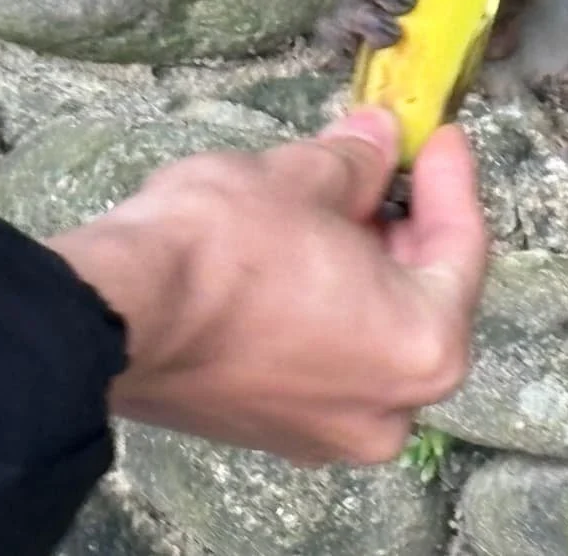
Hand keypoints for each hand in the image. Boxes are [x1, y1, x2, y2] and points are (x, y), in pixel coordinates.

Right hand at [47, 107, 489, 464]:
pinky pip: (325, 355)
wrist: (106, 311)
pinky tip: (302, 250)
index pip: (461, 248)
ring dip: (363, 261)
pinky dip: (325, 303)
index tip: (438, 138)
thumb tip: (377, 138)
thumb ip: (361, 160)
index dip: (449, 181)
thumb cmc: (220, 250)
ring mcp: (324, 429)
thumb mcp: (308, 176)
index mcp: (423, 348)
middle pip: (422, 294)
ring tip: (341, 197)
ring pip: (372, 326)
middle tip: (391, 162)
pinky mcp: (269, 429)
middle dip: (405, 222)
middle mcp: (386, 408)